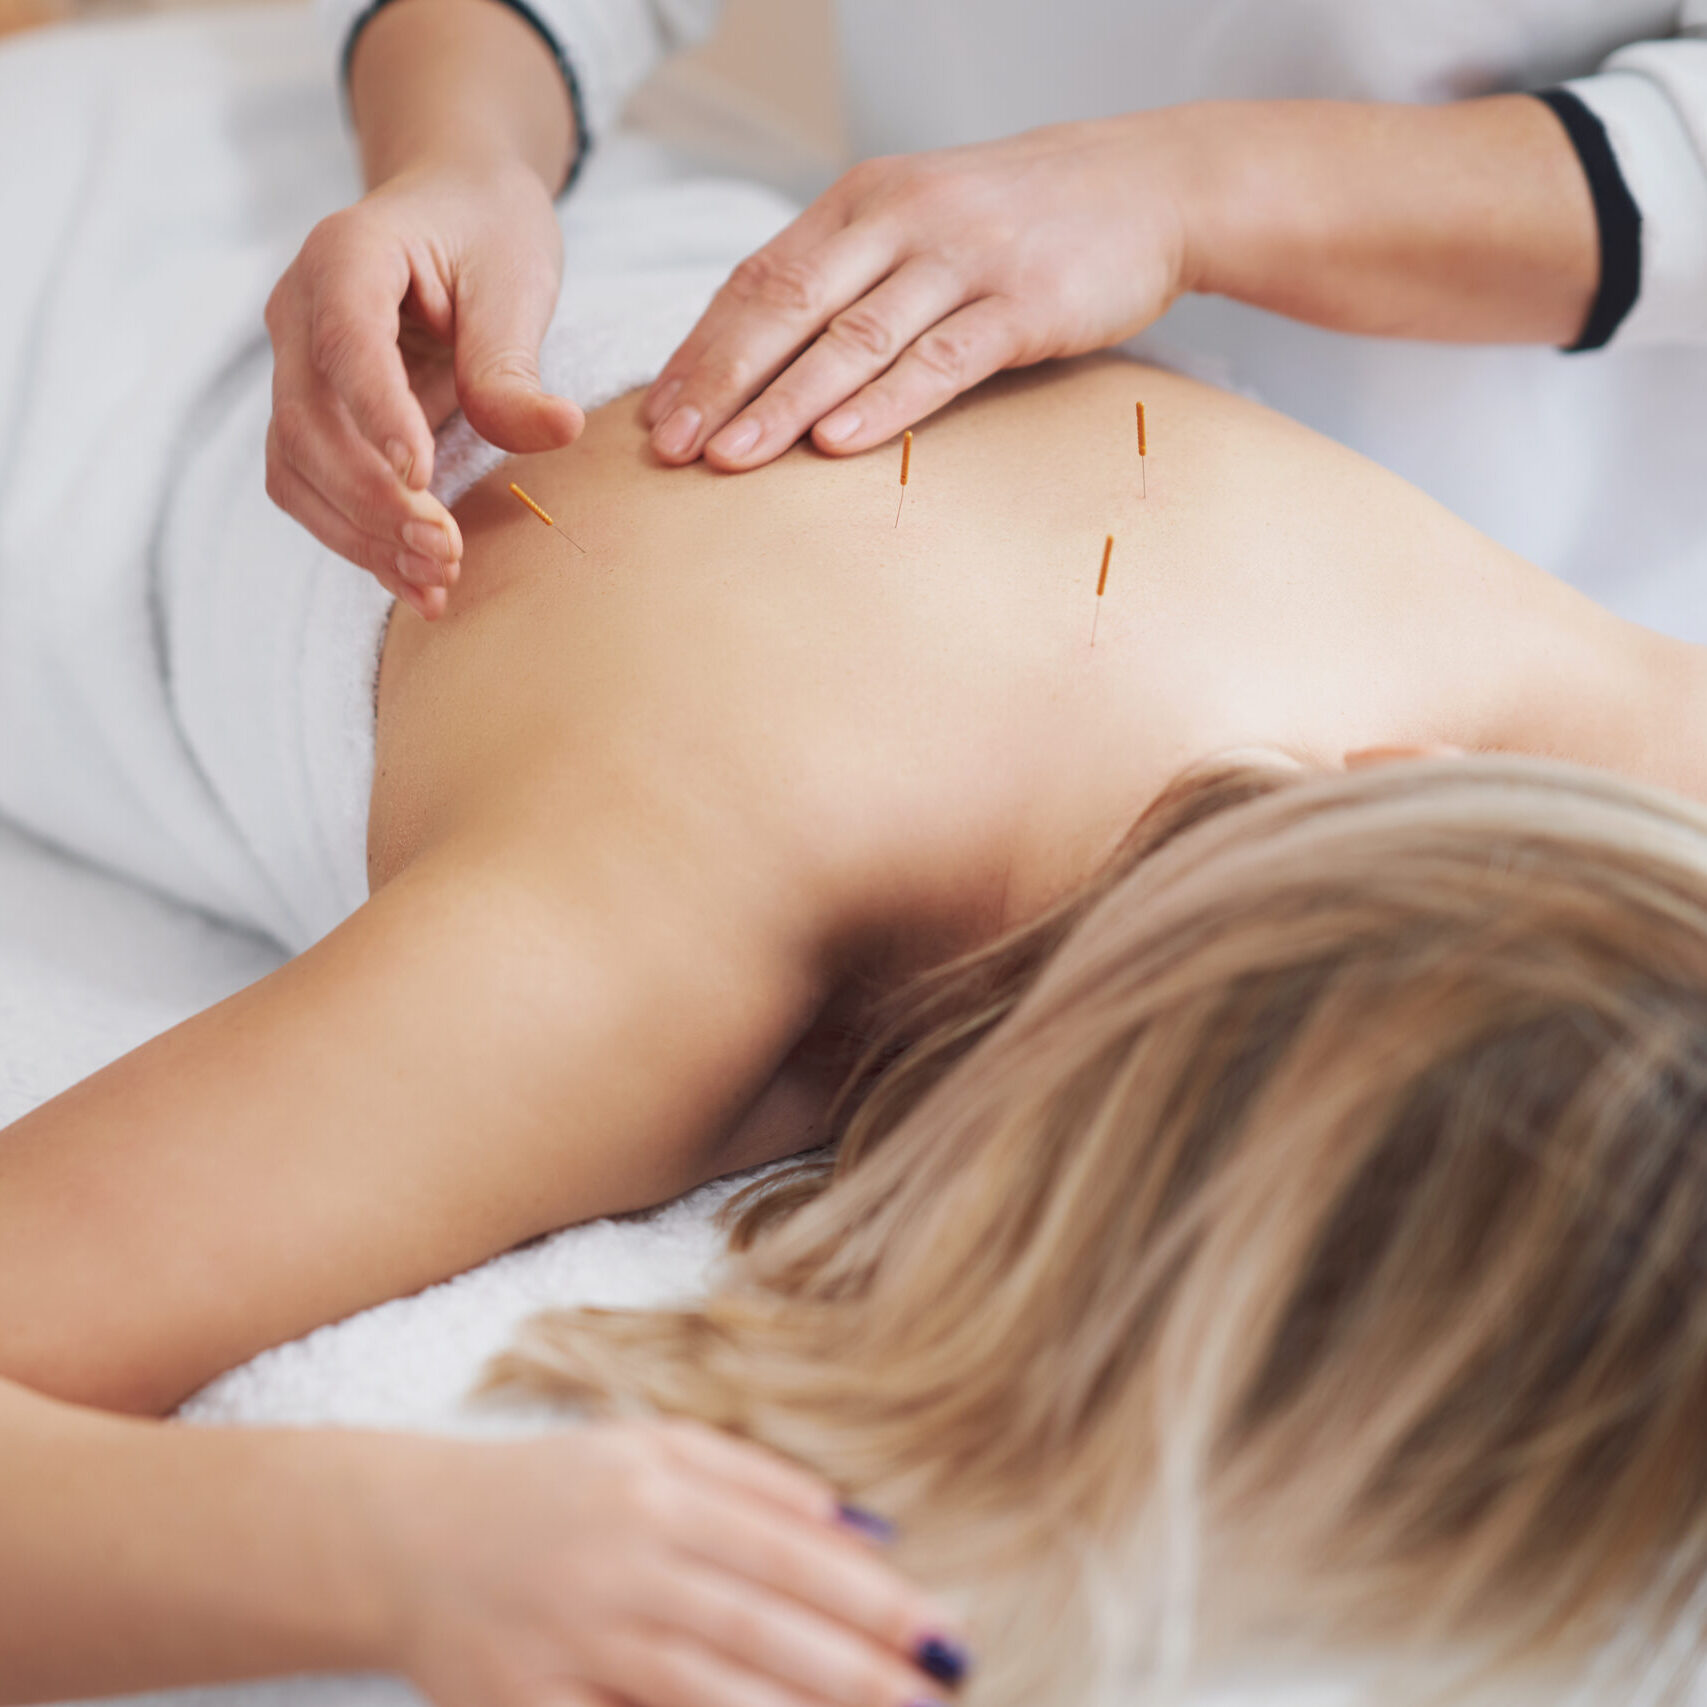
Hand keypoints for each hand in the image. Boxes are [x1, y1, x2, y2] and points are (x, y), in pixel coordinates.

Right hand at [264, 156, 582, 617]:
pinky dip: (358, 540)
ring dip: (360, 535)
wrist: (455, 212)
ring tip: (435, 580)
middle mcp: (299, 312)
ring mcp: (295, 368)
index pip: (345, 344)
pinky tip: (415, 581)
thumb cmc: (487, 233)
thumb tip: (556, 429)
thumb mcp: (516, 279)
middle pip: (307, 423)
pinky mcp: (312, 416)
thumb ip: (514, 361)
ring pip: (296, 469)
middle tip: (446, 552)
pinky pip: (313, 489)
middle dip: (374, 500)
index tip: (423, 479)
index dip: (378, 415)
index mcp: (345, 257)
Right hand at [369, 1418, 966, 1706]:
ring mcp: (573, 1640)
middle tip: (937, 1695)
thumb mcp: (652, 1446)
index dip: (870, 1595)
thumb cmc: (555, 1486)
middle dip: (857, 1668)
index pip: (787, 1550)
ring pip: (703, 1689)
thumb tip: (860, 1524)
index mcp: (659, 1491)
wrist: (410, 1535)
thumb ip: (755, 1477)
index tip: (942, 1629)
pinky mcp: (528, 1706)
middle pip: (758, 1625)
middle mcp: (623, 1561)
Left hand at [642, 114, 1189, 471]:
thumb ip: (850, 268)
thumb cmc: (1020, 216)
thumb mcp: (920, 215)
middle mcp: (902, 219)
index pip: (759, 278)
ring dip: (784, 403)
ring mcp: (963, 259)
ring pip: (853, 339)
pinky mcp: (1022, 304)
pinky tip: (837, 444)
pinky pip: (940, 360)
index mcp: (863, 199)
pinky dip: (885, 404)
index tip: (655, 412)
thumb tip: (763, 348)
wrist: (1150, 184)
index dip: (701, 349)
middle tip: (668, 449)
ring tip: (730, 460)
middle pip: (787, 307)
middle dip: (720, 382)